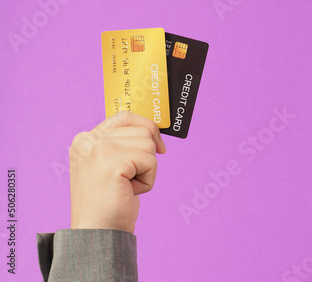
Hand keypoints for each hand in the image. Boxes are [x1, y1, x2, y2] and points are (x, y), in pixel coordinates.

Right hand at [69, 111, 165, 233]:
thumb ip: (123, 145)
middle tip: (129, 180)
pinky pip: (151, 161)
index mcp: (85, 139)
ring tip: (127, 186)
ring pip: (148, 144)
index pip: (125, 117)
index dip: (147, 127)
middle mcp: (88, 139)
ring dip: (146, 170)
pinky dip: (148, 180)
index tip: (160, 146)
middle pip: (142, 131)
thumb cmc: (109, 204)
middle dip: (146, 157)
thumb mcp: (111, 166)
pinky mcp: (111, 161)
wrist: (98, 233)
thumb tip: (153, 131)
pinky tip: (129, 192)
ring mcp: (98, 148)